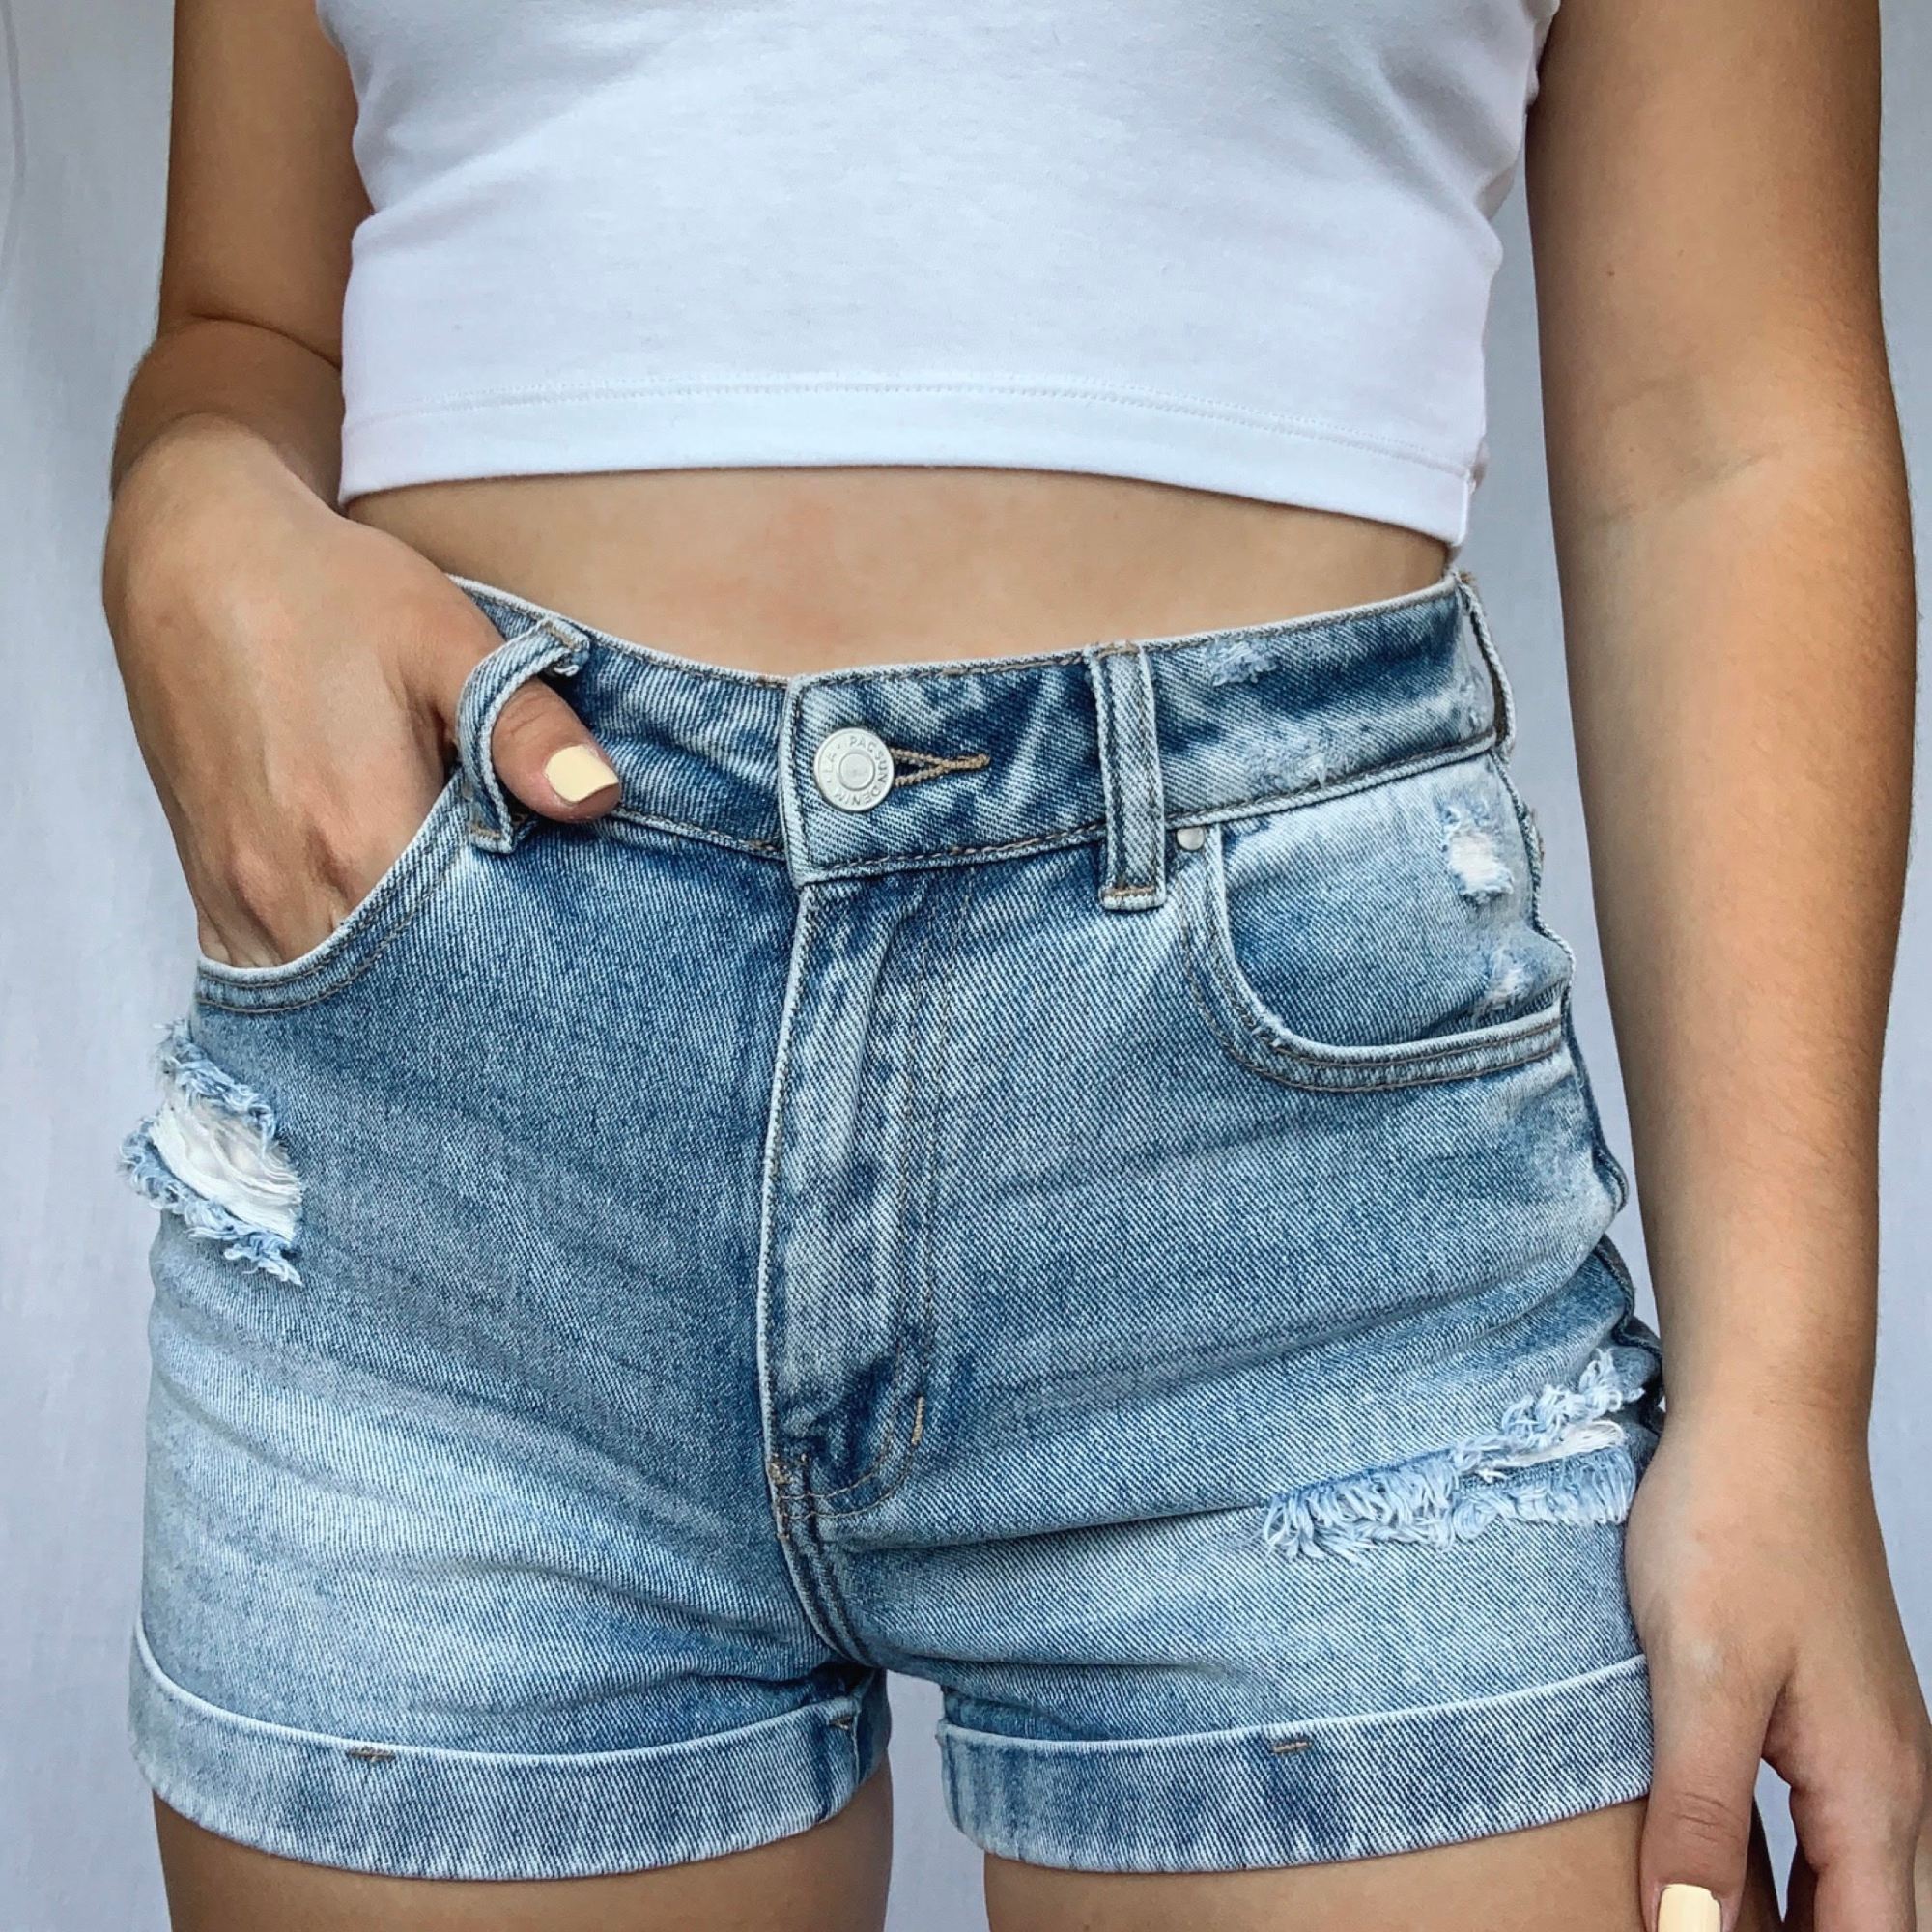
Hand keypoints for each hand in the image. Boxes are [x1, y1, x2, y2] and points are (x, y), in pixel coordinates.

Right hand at [103, 419, 621, 966]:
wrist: (195, 557)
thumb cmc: (331, 593)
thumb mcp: (447, 640)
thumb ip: (524, 728)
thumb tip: (598, 799)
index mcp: (362, 833)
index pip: (459, 958)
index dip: (515, 969)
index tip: (561, 964)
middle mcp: (290, 884)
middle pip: (396, 992)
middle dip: (460, 995)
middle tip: (525, 990)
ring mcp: (240, 893)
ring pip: (328, 1002)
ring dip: (392, 1000)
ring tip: (456, 984)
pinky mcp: (208, 885)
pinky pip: (261, 981)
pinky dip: (323, 991)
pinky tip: (377, 978)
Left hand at [1626, 1408, 1931, 1929]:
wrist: (1764, 1418)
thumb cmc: (1734, 1524)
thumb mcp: (1700, 1676)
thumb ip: (1699, 1814)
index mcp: (1869, 1792)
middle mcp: (1888, 1782)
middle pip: (1871, 1928)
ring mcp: (1862, 1746)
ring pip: (1847, 1885)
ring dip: (1790, 1923)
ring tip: (1695, 1926)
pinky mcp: (1826, 1712)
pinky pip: (1817, 1830)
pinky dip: (1776, 1874)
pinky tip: (1712, 1873)